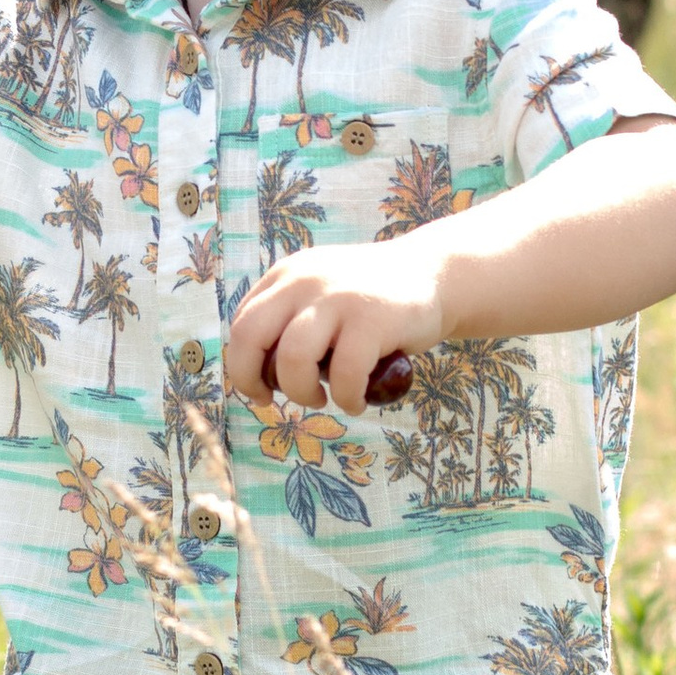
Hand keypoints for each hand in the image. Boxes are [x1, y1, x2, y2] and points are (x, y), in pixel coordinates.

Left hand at [222, 234, 447, 417]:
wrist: (434, 273)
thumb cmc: (372, 297)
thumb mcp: (322, 291)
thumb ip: (291, 317)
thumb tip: (259, 372)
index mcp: (286, 275)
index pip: (241, 324)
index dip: (243, 367)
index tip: (261, 391)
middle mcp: (303, 280)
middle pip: (249, 337)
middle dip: (252, 380)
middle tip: (275, 401)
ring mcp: (338, 298)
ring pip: (292, 359)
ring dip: (301, 392)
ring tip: (323, 400)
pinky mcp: (371, 319)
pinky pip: (345, 374)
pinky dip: (347, 399)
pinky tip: (357, 401)